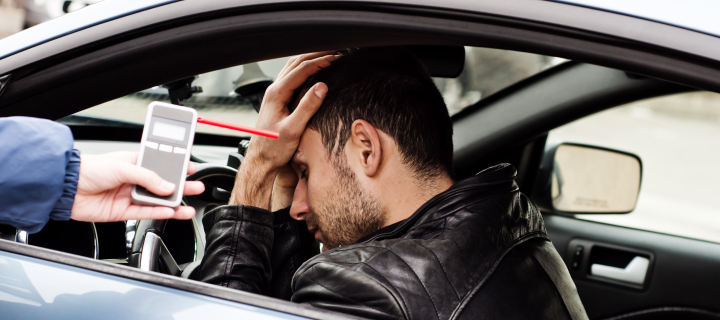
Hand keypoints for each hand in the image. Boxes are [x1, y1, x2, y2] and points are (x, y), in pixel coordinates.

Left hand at [71, 151, 204, 221]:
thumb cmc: (88, 169)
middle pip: (162, 184)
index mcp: (133, 163)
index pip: (161, 164)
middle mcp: (132, 179)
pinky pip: (145, 213)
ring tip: (188, 205)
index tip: (191, 169)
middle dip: (180, 186)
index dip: (176, 167)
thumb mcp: (123, 167)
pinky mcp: (122, 212)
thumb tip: (167, 186)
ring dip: (172, 204)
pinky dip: (159, 213)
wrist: (66, 188)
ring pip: (156, 201)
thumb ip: (147, 177)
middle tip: (196, 187)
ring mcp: (128, 196)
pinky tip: (171, 212)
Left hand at [230, 51, 336, 206]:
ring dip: (309, 59)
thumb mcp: (294, 129)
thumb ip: (307, 107)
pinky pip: (291, 77)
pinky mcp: (277, 100)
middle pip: (295, 63)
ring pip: (292, 68)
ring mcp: (274, 94)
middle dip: (315, 54)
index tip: (335, 58)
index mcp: (276, 94)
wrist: (261, 160)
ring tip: (326, 55)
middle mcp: (273, 91)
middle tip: (334, 50)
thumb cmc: (274, 149)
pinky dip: (304, 69)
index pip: (301, 70)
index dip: (319, 61)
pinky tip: (314, 71)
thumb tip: (321, 87)